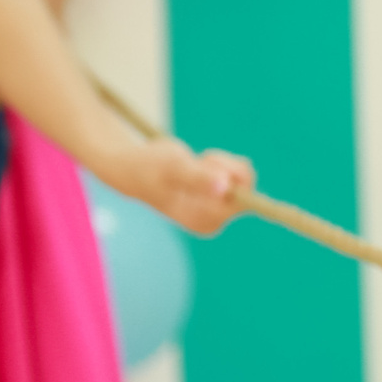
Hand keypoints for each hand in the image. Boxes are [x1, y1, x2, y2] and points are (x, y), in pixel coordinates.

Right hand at [100, 138, 252, 235]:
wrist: (136, 167)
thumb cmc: (149, 167)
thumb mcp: (174, 168)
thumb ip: (198, 178)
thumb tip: (224, 186)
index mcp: (205, 221)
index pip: (242, 200)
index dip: (229, 174)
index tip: (206, 161)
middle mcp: (214, 219)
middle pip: (246, 186)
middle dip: (223, 165)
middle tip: (198, 160)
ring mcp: (218, 208)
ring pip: (244, 177)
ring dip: (221, 162)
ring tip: (195, 163)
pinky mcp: (220, 195)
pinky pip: (238, 173)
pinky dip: (222, 161)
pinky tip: (200, 164)